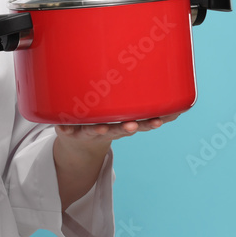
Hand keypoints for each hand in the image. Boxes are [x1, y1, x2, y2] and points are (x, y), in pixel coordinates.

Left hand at [55, 112, 182, 150]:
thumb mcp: (122, 117)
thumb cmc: (104, 123)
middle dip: (126, 129)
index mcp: (119, 126)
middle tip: (133, 126)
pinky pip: (64, 128)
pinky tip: (63, 128)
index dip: (147, 125)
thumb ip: (142, 107)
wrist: (77, 144)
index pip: (137, 126)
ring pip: (93, 130)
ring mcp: (85, 131)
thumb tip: (172, 92)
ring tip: (103, 128)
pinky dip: (64, 129)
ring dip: (98, 130)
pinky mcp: (67, 130)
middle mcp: (105, 130)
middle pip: (117, 130)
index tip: (158, 122)